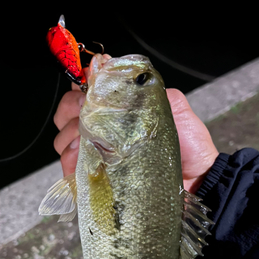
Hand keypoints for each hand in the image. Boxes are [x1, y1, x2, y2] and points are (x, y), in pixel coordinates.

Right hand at [53, 81, 217, 192]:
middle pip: (68, 112)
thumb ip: (151, 91)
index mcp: (120, 110)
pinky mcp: (96, 178)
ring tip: (84, 142)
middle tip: (84, 116)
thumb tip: (125, 75)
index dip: (81, 85)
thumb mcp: (175, 110)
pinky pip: (70, 167)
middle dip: (70, 110)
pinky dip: (69, 160)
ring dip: (68, 136)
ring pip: (64, 138)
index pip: (88, 91)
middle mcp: (105, 131)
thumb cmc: (189, 148)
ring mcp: (98, 154)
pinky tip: (79, 160)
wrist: (195, 183)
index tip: (86, 88)